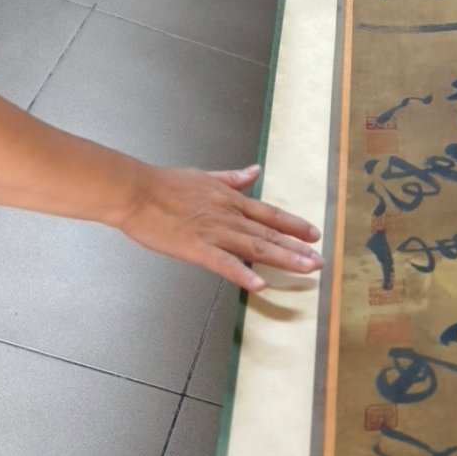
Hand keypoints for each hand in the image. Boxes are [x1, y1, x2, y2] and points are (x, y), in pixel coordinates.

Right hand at [118, 163, 323, 291]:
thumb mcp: (206, 176)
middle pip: (270, 235)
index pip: (270, 214)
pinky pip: (223, 263)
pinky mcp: (196, 248)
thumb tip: (255, 171)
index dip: (295, 225)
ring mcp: (214, 232)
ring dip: (284, 259)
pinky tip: (259, 284)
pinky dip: (242, 273)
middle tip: (320, 261)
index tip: (314, 234)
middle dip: (298, 249)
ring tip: (306, 269)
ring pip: (256, 248)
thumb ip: (233, 178)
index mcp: (230, 200)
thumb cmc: (165, 184)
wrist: (136, 191)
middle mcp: (229, 216)